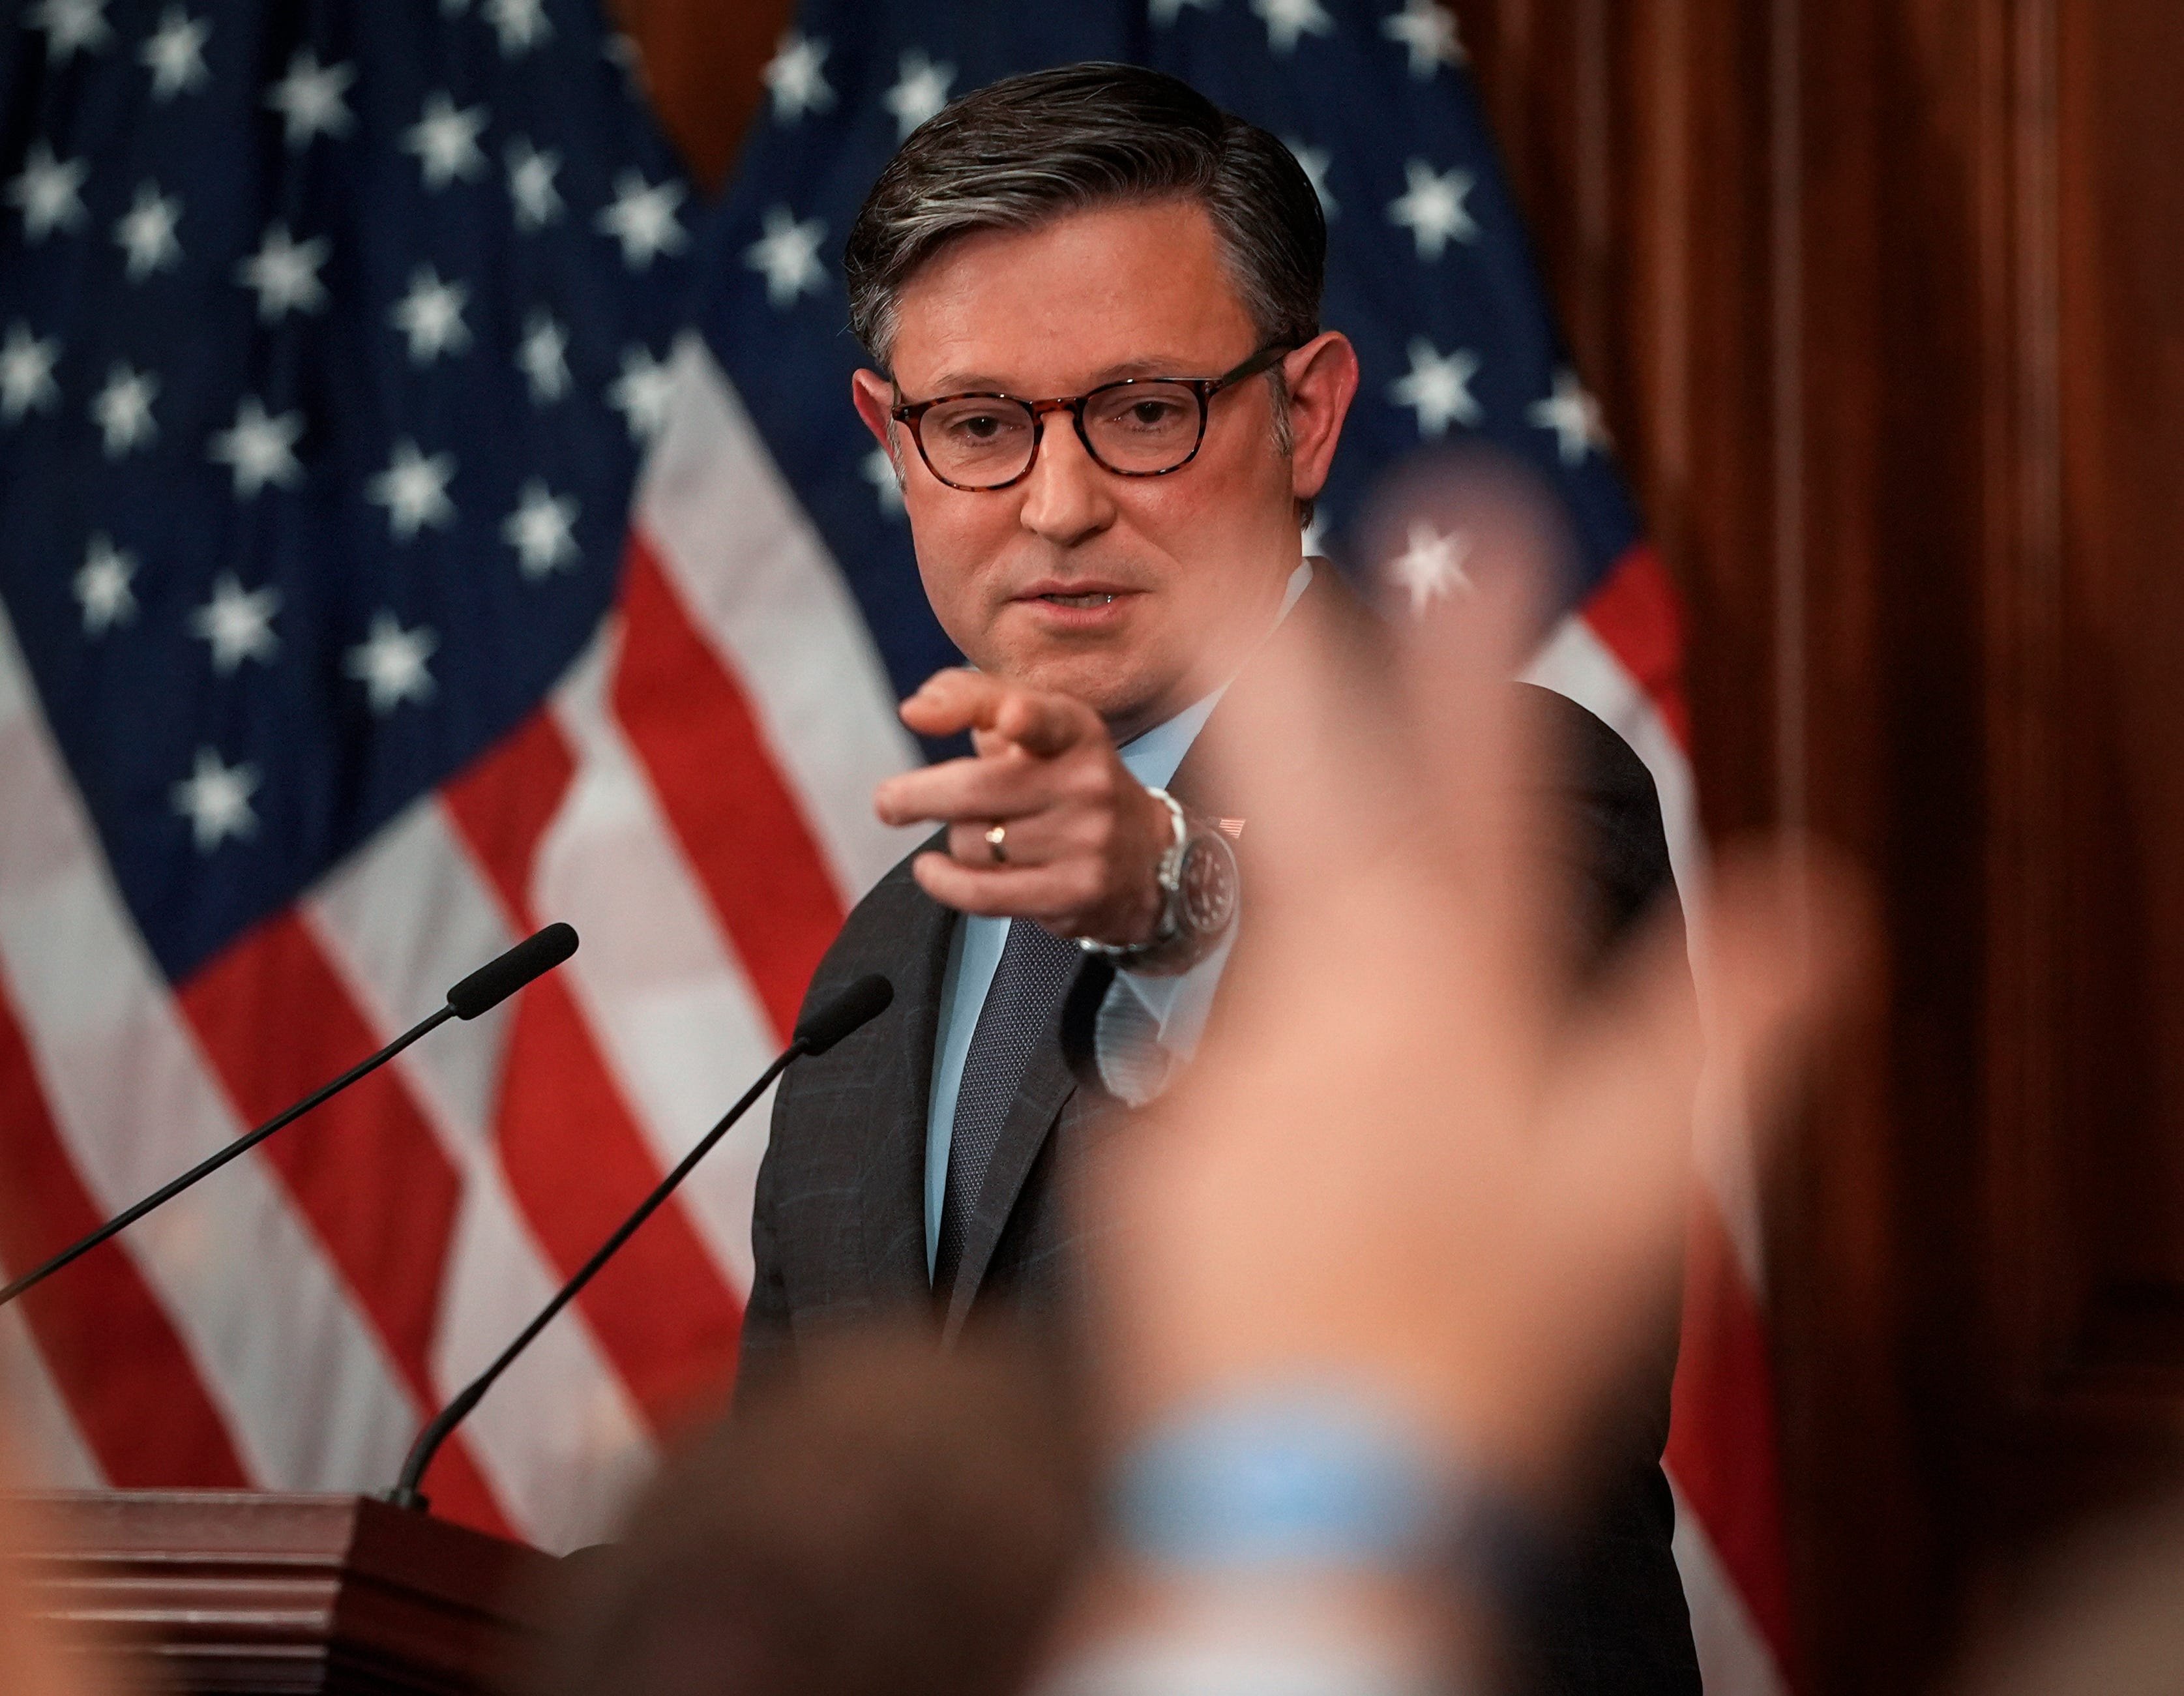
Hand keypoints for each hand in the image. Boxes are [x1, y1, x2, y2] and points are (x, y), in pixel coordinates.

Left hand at [873, 671, 1173, 943]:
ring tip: (985, 836)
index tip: (1006, 720)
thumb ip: (973, 699)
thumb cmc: (1063, 780)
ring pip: (974, 841)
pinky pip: (981, 892)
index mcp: (1075, 730)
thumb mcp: (1033, 727)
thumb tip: (915, 710)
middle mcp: (1087, 781)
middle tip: (887, 802)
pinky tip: (930, 871)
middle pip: (977, 788)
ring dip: (959, 840)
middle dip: (916, 796)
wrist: (1144, 857)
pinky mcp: (1073, 892)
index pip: (1041, 716)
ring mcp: (1085, 840)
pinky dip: (944, 882)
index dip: (1018, 716)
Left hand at [1087, 480, 1871, 1500]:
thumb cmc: (1492, 1333)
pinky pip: (1229, 1116)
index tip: (1453, 520)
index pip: (1461, 779)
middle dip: (1263, 658)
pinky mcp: (1147, 1153)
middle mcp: (1314, 1002)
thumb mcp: (1639, 1189)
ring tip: (1395, 1190)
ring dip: (1335, 1034)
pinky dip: (1281, 1153)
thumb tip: (1816, 904)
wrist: (1313, 1486)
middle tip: (1223, 549)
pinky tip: (1316, 1244)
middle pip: (1289, 792)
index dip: (1462, 647)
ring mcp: (1216, 1070)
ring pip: (1275, 994)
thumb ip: (1721, 1029)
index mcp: (1444, 989)